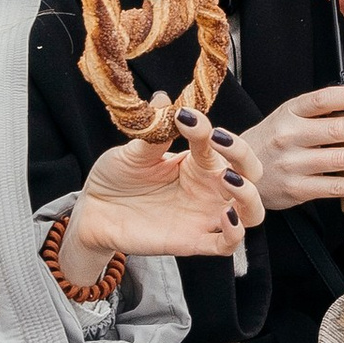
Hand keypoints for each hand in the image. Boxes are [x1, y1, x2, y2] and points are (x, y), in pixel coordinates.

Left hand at [67, 109, 265, 265]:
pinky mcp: (192, 241)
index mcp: (197, 162)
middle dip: (243, 155)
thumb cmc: (116, 177)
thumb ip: (155, 130)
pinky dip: (235, 233)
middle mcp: (207, 188)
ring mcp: (203, 215)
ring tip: (229, 180)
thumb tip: (164, 98)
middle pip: (250, 173)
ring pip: (251, 211)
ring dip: (249, 195)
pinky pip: (226, 244)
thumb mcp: (134, 151)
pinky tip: (227, 217)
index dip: (210, 129)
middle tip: (219, 142)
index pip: (220, 143)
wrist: (92, 211)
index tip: (185, 117)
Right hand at [245, 81, 343, 206]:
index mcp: (290, 112)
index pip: (324, 99)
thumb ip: (318, 112)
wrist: (238, 172)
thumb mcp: (287, 117)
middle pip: (338, 130)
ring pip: (341, 160)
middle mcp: (290, 136)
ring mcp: (293, 164)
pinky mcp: (297, 189)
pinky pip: (336, 188)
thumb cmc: (271, 142)